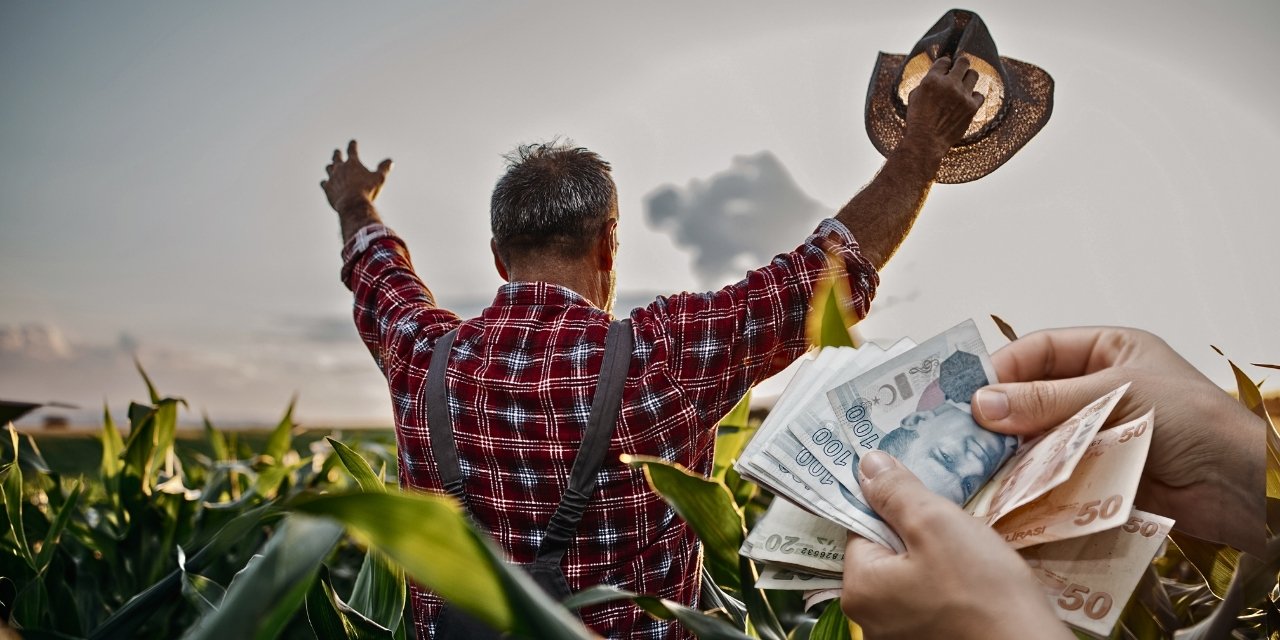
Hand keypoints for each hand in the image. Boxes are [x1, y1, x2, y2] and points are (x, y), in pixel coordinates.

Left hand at [321, 140, 392, 238]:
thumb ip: (383, 169)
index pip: (352, 150)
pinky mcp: (327, 188)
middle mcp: (340, 168)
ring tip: (330, 166)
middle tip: (337, 152)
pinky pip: (324, 183)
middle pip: (336, 157)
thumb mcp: (379, 179)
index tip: (352, 142)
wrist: (352, 204)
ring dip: (331, 167)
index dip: (352, 145)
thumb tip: (390, 161)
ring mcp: (332, 177)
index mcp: (353, 163)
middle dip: (337, 154)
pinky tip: (325, 183)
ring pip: (329, 168)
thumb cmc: (367, 190)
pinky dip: (325, 182)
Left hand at [841, 451, 1070, 639]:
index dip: (893, 507)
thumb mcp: (935, 523)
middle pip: (884, 553)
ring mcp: (897, 636)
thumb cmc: (981, 588)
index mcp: (858, 590)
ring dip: (934, 559)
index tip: (925, 503)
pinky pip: (927, 600)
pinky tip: (973, 583)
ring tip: (968, 558)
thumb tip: (866, 464)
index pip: (861, 528)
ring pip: (909, 575)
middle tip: (953, 531)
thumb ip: (895, 491)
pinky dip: (946, 586)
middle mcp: (868, 619)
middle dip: (916, 534)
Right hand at [903, 56, 984, 154]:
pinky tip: (966, 101)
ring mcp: (962, 95)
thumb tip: (937, 76)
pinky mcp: (972, 107)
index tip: (946, 67)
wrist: (926, 142)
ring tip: (963, 85)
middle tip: (959, 68)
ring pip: (974, 75)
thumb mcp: (915, 97)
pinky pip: (979, 94)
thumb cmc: (917, 120)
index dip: (945, 63)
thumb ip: (927, 83)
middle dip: (961, 63)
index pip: (944, 61)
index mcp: (932, 80)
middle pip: (963, 62)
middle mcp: (949, 84)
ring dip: (968, 78)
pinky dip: (973, 96)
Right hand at [972, 327, 1264, 554]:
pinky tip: (1007, 488)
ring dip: (1010, 452)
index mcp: (1107, 352)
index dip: (1002, 369)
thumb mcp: (1117, 393)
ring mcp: (1096, 435)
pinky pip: (1051, 475)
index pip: (1038, 352)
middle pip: (1031, 397)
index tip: (969, 392)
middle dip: (999, 415)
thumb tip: (983, 403)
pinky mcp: (1096, 476)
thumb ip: (1047, 400)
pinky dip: (1029, 481)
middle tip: (965, 432)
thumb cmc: (1196, 422)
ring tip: (980, 464)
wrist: (1243, 488)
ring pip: (1037, 439)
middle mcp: (1097, 391)